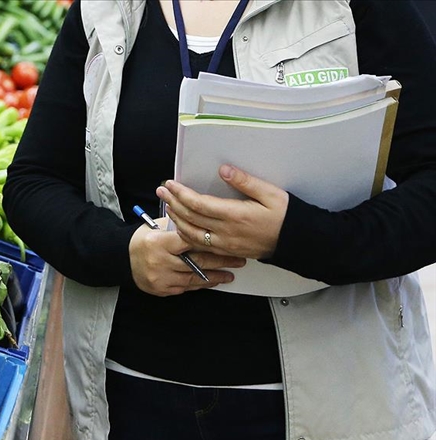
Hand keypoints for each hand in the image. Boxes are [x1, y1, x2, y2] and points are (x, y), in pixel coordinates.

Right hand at [129, 220, 245, 296]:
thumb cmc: (142, 240)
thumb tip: (200, 219)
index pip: (188, 240)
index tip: (226, 240)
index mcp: (158, 242)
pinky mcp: (162, 289)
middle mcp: (160, 261)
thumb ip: (177, 225)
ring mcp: (162, 278)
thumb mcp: (155, 226)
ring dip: (215, 276)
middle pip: (196, 261)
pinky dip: (201, 284)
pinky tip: (212, 281)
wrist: (122, 259)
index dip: (208, 241)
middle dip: (220, 261)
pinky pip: (186, 288)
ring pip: (194, 278)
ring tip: (230, 274)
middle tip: (238, 259)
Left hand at [156, 164, 288, 259]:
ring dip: (176, 219)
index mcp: (235, 215)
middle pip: (190, 218)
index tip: (171, 184)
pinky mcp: (226, 251)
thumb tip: (225, 170)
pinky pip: (200, 245)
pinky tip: (181, 226)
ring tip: (167, 206)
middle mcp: (226, 232)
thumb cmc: (285, 216)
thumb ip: (245, 181)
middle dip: (173, 202)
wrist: (295, 241)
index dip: (181, 193)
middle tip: (161, 191)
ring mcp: (225, 244)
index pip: (198, 204)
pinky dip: (186, 235)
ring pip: (191, 234)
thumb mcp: (270, 193)